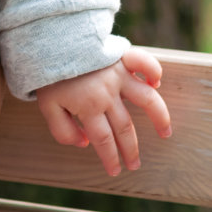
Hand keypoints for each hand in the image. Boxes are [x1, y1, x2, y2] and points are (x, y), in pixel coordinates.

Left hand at [34, 47, 171, 176]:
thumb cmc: (47, 74)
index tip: (114, 171)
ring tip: (165, 132)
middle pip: (124, 127)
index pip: (103, 140)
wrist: (48, 40)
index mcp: (88, 106)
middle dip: (130, 150)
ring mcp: (117, 74)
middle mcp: (107, 92)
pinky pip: (144, 62)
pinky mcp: (122, 56)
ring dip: (159, 117)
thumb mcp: (46, 106)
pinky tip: (156, 83)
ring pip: (146, 99)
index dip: (110, 158)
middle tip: (134, 164)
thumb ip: (62, 129)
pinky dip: (154, 71)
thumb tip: (84, 143)